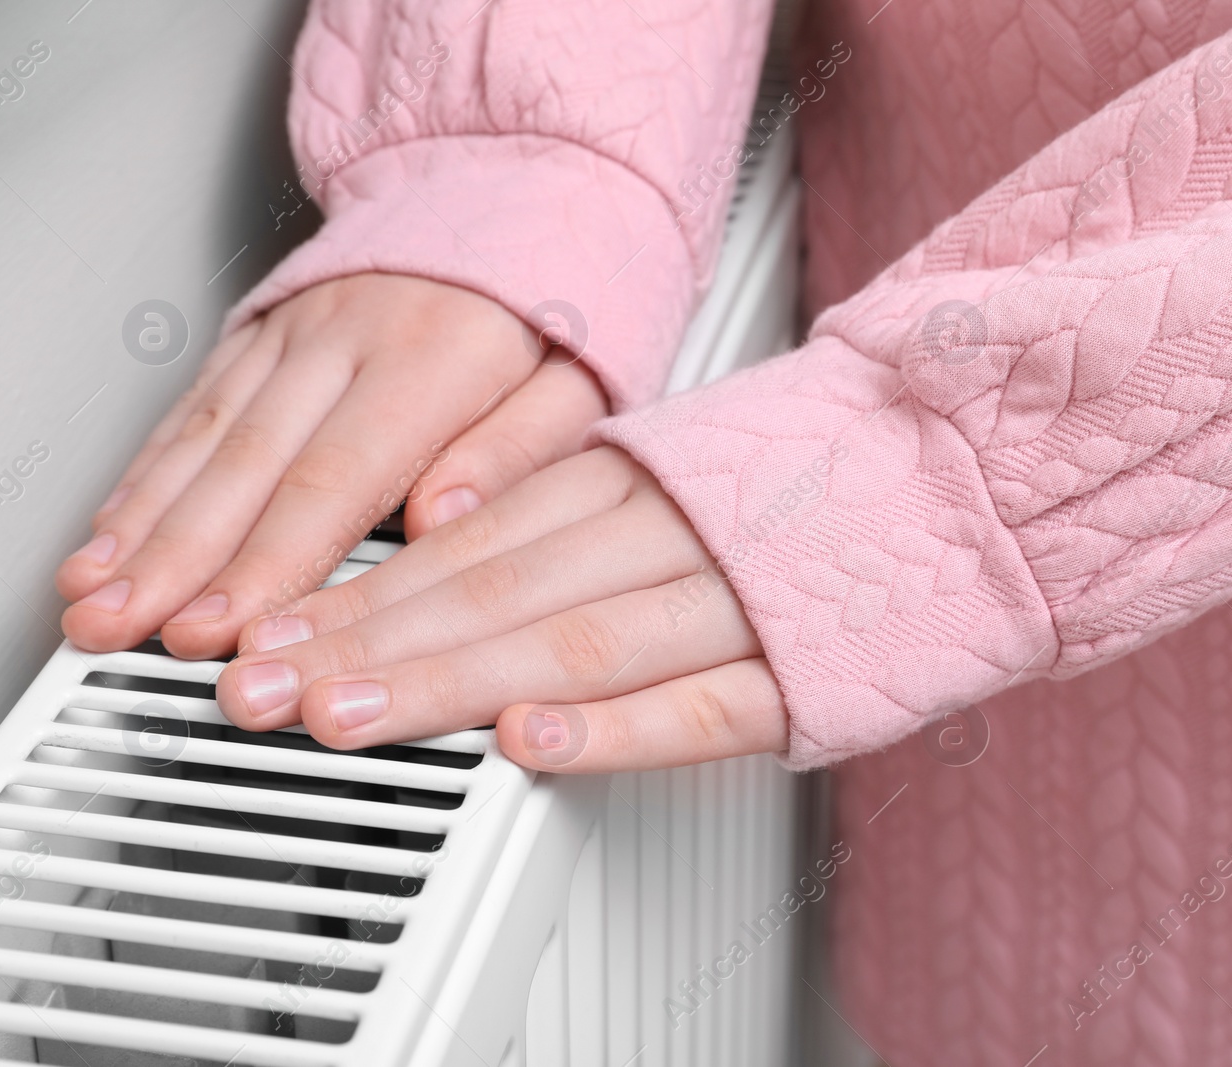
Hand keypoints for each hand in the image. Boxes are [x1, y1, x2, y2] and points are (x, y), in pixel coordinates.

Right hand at [57, 273, 607, 657]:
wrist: (518, 182)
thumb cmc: (557, 294)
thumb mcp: (582, 374)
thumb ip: (519, 449)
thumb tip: (445, 520)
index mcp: (434, 358)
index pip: (338, 478)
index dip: (272, 561)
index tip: (229, 630)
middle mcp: (348, 338)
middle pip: (249, 463)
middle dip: (180, 559)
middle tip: (125, 630)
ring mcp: (296, 329)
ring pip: (205, 433)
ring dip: (141, 523)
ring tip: (94, 596)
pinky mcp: (265, 328)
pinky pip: (195, 404)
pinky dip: (146, 473)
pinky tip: (112, 529)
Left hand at [213, 447, 788, 772]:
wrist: (965, 461)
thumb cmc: (813, 478)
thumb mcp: (676, 464)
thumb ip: (570, 508)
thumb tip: (446, 546)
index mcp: (630, 482)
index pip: (471, 544)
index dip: (364, 597)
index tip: (277, 639)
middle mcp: (665, 530)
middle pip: (495, 590)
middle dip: (369, 646)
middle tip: (265, 690)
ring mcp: (733, 599)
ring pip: (574, 638)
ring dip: (454, 678)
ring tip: (354, 717)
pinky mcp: (801, 670)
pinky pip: (701, 703)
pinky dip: (614, 725)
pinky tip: (535, 743)